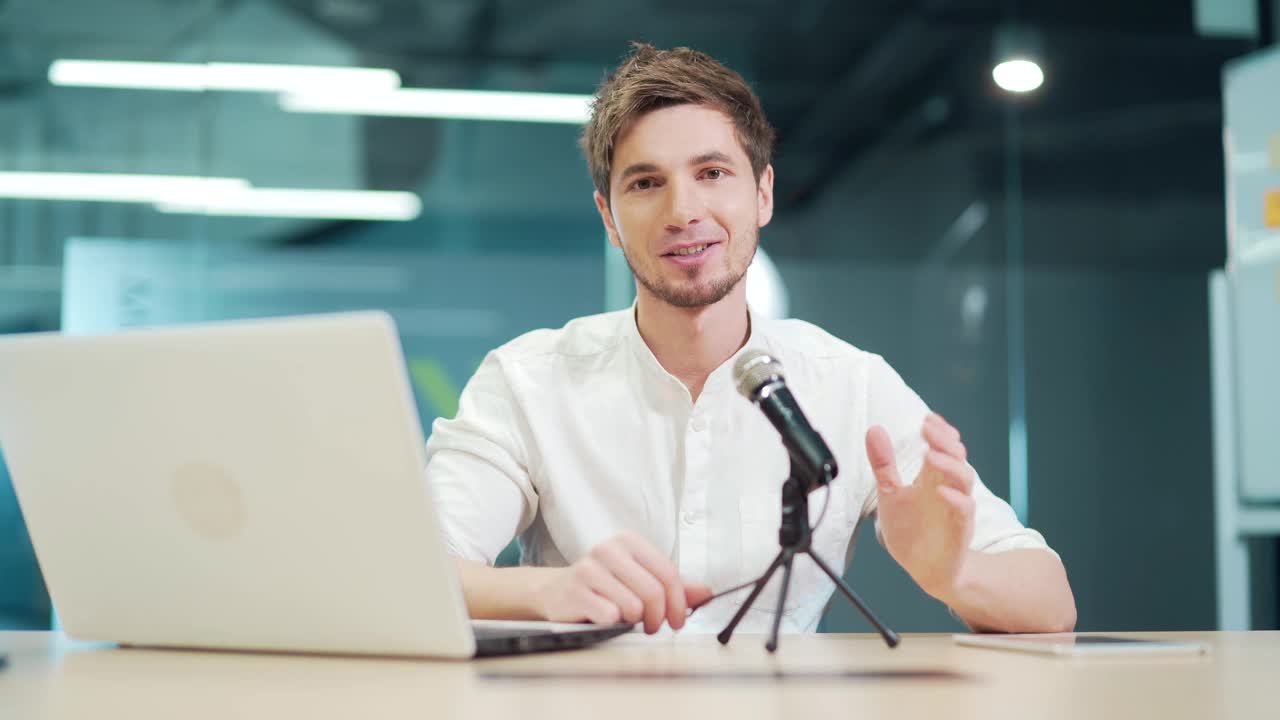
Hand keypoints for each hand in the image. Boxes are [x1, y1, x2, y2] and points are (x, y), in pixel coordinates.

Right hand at [533, 531, 712, 633]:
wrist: (556, 591)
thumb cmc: (603, 585)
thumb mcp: (640, 579)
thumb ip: (673, 586)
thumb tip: (707, 592)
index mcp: (629, 541)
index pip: (668, 573)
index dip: (679, 603)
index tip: (679, 620)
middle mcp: (608, 549)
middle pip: (653, 592)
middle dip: (659, 618)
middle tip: (654, 627)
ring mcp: (589, 568)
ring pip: (633, 606)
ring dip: (635, 622)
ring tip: (627, 619)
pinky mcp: (575, 591)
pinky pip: (609, 615)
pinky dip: (612, 624)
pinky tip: (606, 618)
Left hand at [866, 413, 975, 600]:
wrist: (925, 569)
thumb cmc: (911, 530)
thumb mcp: (890, 492)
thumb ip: (883, 463)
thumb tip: (874, 430)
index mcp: (932, 478)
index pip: (943, 447)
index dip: (939, 431)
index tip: (927, 419)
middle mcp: (947, 488)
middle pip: (956, 457)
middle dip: (944, 440)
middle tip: (928, 428)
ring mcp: (955, 508)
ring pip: (964, 479)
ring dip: (949, 465)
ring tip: (930, 456)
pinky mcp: (959, 530)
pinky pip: (964, 511)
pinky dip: (955, 499)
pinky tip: (940, 492)